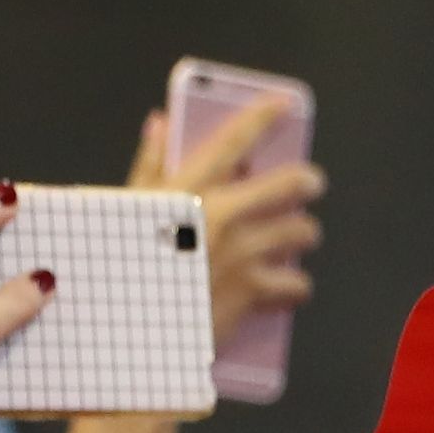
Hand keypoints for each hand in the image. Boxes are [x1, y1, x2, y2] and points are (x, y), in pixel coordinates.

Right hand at [133, 97, 323, 353]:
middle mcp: (223, 216)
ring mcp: (242, 255)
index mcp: (189, 189)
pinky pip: (296, 285)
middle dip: (307, 181)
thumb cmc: (124, 266)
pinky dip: (294, 287)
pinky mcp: (251, 292)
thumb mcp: (127, 211)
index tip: (284, 103)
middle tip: (310, 184)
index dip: (264, 115)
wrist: (126, 329)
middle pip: (290, 184)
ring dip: (301, 235)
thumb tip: (160, 125)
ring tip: (295, 238)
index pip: (235, 139)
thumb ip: (150, 164)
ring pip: (301, 233)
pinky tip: (287, 288)